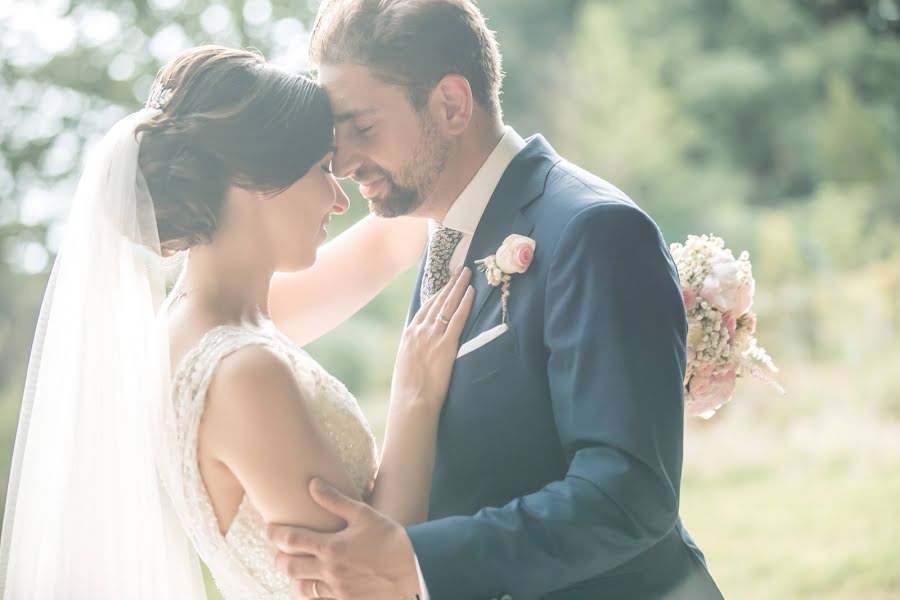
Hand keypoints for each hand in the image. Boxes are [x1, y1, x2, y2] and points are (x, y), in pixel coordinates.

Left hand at [268, 478, 420, 599]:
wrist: (413, 567)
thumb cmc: (390, 537)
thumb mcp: (363, 514)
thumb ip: (334, 501)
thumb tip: (312, 484)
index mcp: (331, 547)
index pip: (291, 540)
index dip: (274, 534)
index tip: (268, 528)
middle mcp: (330, 571)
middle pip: (289, 566)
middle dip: (278, 556)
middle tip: (278, 549)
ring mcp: (337, 590)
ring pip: (300, 587)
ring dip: (292, 577)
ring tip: (294, 567)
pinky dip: (310, 593)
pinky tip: (312, 584)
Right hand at [391, 267, 473, 410]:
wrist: (412, 401)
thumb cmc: (408, 390)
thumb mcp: (406, 363)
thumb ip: (414, 351)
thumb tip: (421, 351)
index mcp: (408, 334)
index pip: (425, 308)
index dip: (437, 294)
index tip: (445, 283)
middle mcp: (419, 331)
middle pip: (438, 301)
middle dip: (450, 284)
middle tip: (460, 270)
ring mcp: (432, 336)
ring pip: (448, 305)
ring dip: (459, 287)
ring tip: (467, 274)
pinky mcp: (446, 345)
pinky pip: (458, 318)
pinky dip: (465, 303)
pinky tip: (471, 291)